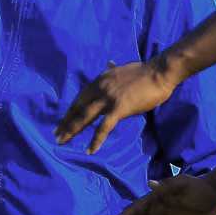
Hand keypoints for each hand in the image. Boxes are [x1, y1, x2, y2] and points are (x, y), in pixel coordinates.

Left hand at [56, 60, 178, 153]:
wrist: (160, 72)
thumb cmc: (146, 72)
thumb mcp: (123, 69)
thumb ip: (113, 70)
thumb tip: (109, 64)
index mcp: (100, 80)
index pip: (80, 97)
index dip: (70, 110)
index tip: (63, 120)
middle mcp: (100, 88)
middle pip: (77, 107)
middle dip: (65, 122)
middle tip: (56, 134)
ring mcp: (108, 98)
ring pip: (85, 117)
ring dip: (72, 130)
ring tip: (62, 142)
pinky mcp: (119, 108)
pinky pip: (103, 127)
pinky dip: (95, 140)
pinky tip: (90, 150)